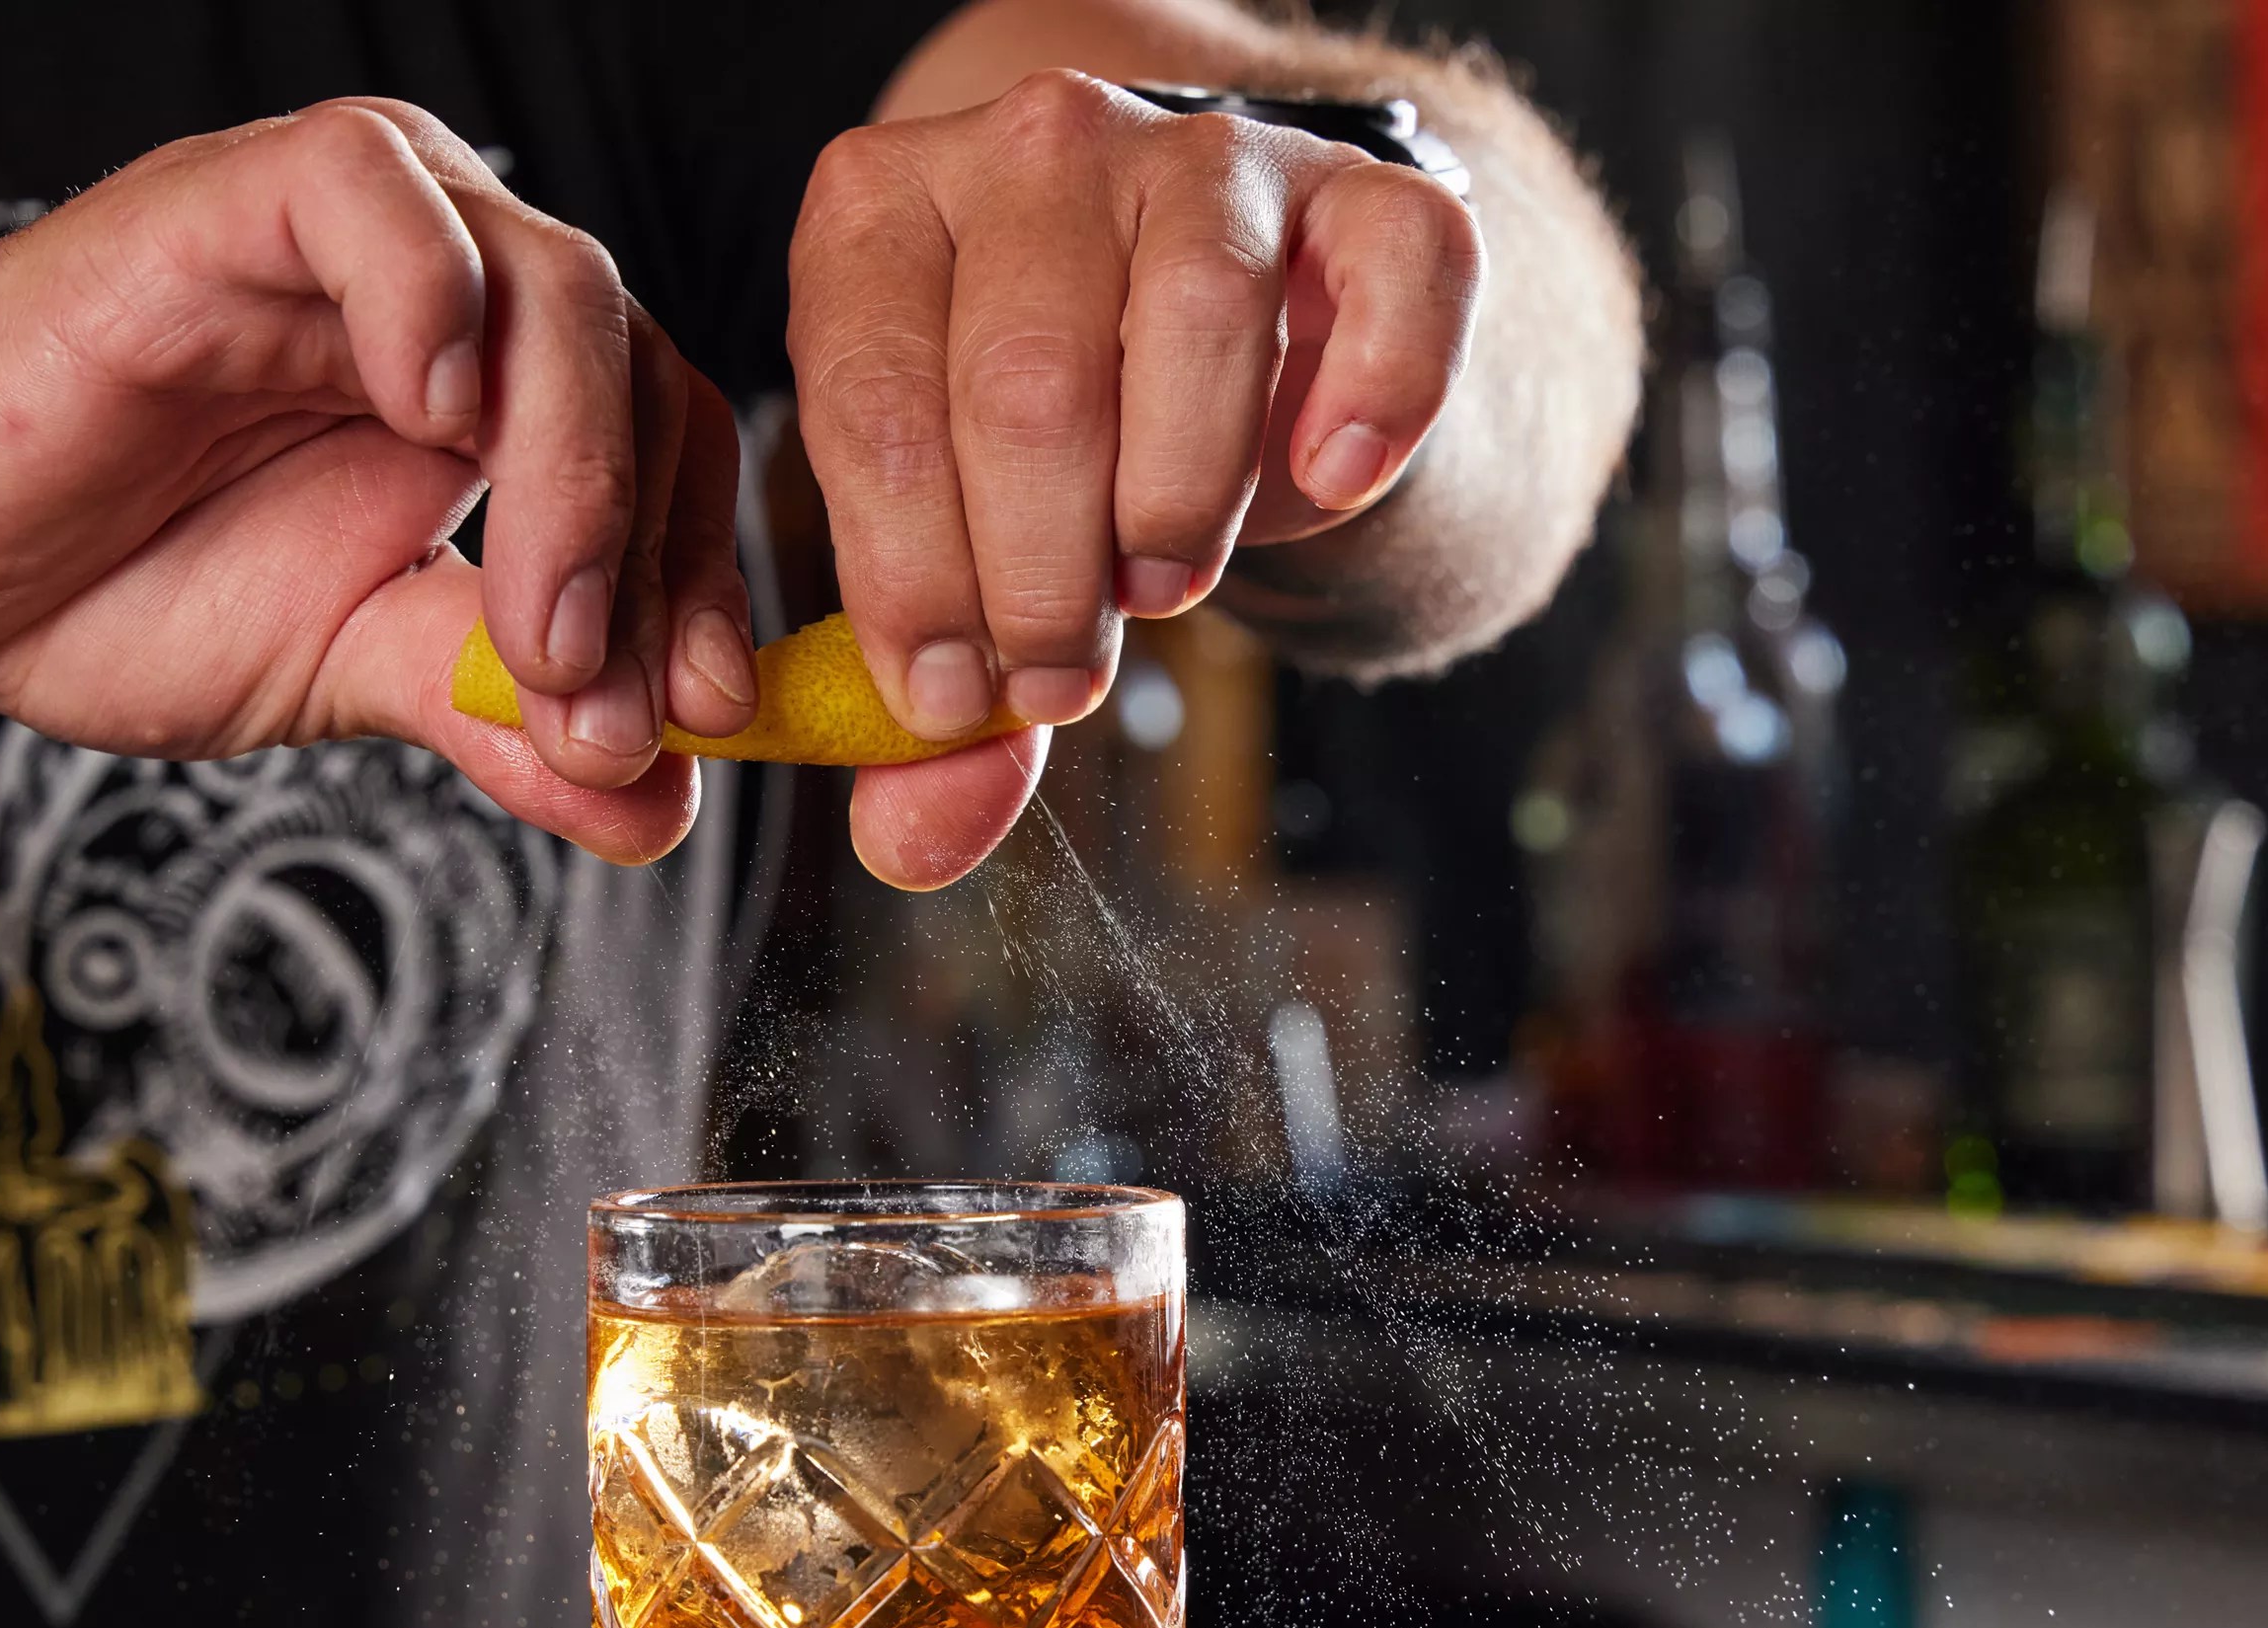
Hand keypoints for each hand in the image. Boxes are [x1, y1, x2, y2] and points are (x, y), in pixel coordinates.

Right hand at [0, 100, 747, 862]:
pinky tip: (431, 414)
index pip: (673, 446)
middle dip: (649, 556)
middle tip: (611, 706)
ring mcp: (350, 238)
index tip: (707, 723)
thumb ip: (506, 722)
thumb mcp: (356, 672)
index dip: (704, 581)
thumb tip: (661, 811)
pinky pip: (370, 189)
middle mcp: (450, 296)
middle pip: (640, 366)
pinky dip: (429, 293)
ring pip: (548, 279)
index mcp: (498, 393)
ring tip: (536, 630)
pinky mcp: (228, 199)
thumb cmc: (114, 586)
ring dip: (573, 471)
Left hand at [789, 69, 1482, 885]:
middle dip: (1039, 575)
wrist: (1247, 337)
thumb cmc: (1073, 453)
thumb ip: (941, 703)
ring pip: (1197, 318)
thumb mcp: (970, 553)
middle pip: (1027, 382)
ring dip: (1178, 501)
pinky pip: (1397, 274)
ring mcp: (1207, 152)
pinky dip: (1376, 396)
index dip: (910, 580)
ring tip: (1160, 586)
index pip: (869, 401)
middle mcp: (1035, 142)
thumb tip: (908, 845)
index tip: (950, 699)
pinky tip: (1335, 482)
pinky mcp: (1362, 189)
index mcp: (882, 215)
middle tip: (1062, 676)